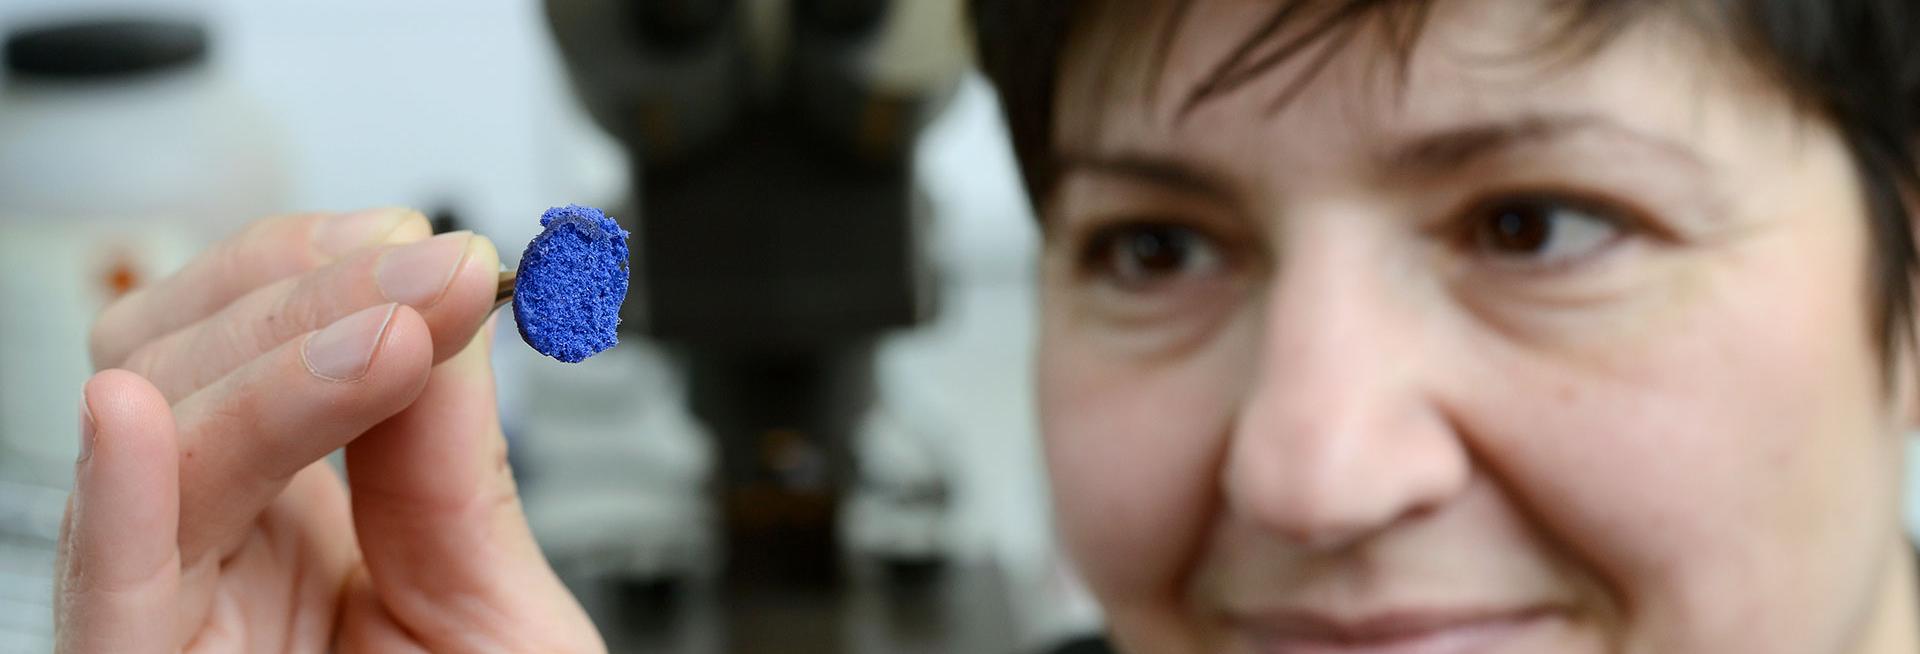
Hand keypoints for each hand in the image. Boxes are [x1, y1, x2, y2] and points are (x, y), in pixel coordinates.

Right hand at [54, 208, 604, 652]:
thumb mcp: (497, 607)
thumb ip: (462, 471)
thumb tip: (445, 300)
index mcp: (294, 535)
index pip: (255, 351)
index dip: (333, 277)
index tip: (442, 249)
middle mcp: (217, 561)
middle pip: (182, 365)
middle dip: (309, 295)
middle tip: (435, 267)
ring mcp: (172, 616)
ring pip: (150, 438)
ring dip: (267, 357)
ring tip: (391, 333)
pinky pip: (104, 590)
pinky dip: (121, 498)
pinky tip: (141, 421)